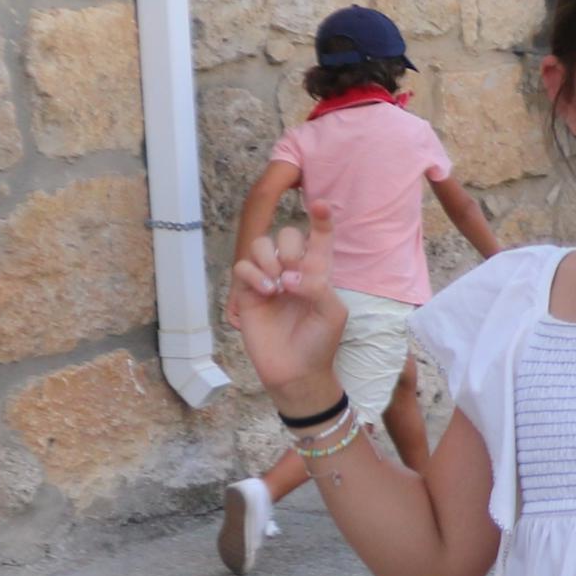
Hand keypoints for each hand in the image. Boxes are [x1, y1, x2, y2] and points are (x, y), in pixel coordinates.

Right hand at [227, 202, 348, 403]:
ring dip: (270, 257)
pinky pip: (242, 266)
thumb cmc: (320, 342)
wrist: (296, 371)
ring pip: (261, 244)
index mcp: (319, 272)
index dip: (322, 219)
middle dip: (291, 246)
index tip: (321, 204)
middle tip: (295, 275)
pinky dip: (253, 273)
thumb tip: (289, 275)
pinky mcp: (247, 293)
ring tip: (278, 285)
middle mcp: (293, 270)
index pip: (320, 238)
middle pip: (287, 233)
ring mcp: (268, 280)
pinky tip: (266, 291)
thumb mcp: (333, 313)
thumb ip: (318, 286)